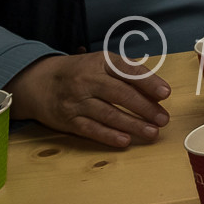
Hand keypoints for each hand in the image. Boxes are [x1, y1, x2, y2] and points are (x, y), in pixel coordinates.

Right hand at [7, 52, 171, 148]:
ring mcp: (76, 101)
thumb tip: (157, 92)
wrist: (38, 82)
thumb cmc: (81, 72)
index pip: (128, 71)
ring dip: (133, 125)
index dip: (148, 82)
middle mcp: (88, 80)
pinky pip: (91, 129)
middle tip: (163, 119)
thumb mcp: (102, 63)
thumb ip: (128, 73)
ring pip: (108, 114)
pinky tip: (125, 141)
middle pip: (120, 94)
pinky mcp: (68, 120)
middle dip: (145, 108)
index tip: (165, 93)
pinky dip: (109, 136)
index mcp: (101, 62)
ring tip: (152, 132)